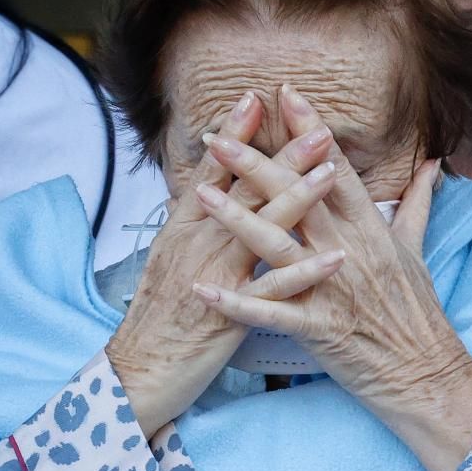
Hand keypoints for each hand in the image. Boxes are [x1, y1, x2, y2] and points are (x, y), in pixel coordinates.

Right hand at [106, 92, 343, 436]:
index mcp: (184, 229)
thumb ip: (194, 227)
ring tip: (332, 172)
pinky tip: (335, 258)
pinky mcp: (228, 314)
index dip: (234, 134)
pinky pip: (272, 290)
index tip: (257, 97)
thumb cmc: (158, 319)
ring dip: (297, 198)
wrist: (135, 372)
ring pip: (259, 229)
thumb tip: (210, 194)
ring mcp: (213, 276)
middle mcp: (198, 243)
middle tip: (316, 123)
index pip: (212, 171)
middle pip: (243, 190)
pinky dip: (304, 272)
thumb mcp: (171, 262)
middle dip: (280, 154)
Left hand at [194, 86, 471, 470]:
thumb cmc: (418, 314)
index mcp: (372, 230)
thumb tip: (432, 164)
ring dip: (237, 218)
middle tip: (218, 135)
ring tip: (200, 193)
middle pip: (299, 197)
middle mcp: (350, 251)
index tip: (285, 94)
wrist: (426, 373)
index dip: (312, 130)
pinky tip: (202, 289)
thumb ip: (417, 204)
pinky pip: (272, 313)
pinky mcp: (319, 329)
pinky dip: (236, 302)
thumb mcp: (419, 252)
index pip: (337, 170)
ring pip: (279, 246)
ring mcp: (334, 289)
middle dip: (256, 163)